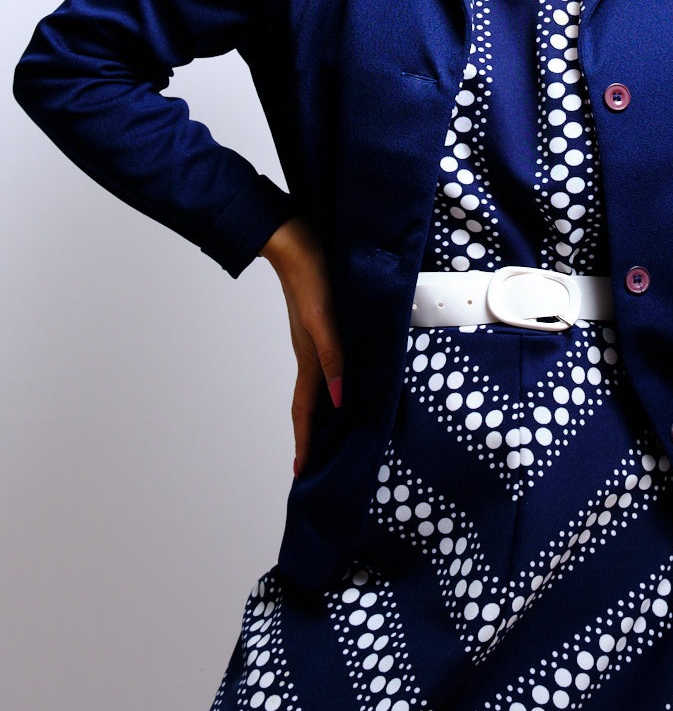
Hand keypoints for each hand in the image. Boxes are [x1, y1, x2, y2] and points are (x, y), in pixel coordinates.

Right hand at [259, 218, 344, 475]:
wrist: (291, 235)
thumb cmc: (310, 273)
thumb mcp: (324, 318)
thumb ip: (333, 356)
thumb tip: (342, 399)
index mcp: (311, 358)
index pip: (307, 411)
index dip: (306, 443)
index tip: (303, 474)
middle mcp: (311, 354)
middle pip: (310, 405)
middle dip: (312, 437)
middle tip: (316, 466)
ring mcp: (314, 340)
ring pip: (318, 386)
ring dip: (322, 413)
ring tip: (330, 435)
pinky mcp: (320, 324)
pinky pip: (327, 364)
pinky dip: (332, 384)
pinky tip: (343, 384)